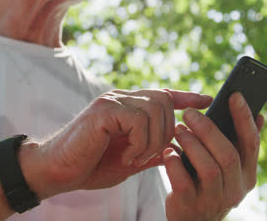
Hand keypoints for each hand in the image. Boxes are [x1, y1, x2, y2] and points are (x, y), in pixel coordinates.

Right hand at [19, 89, 212, 198]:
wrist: (58, 171)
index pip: (164, 95)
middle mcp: (122, 98)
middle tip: (149, 154)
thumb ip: (151, 151)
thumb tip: (175, 150)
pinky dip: (139, 142)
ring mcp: (113, 101)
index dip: (187, 96)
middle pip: (165, 101)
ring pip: (155, 109)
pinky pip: (138, 120)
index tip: (208, 100)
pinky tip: (126, 155)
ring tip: (135, 157)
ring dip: (152, 140)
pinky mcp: (105, 109)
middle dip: (167, 131)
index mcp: (129, 108)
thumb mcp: (129, 160)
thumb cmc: (91, 166)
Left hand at [163, 92, 263, 220]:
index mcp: (247, 174)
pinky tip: (168, 152)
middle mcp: (236, 188)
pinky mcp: (191, 206)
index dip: (244, 117)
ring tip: (178, 129)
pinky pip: (183, 182)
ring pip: (208, 168)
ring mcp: (214, 200)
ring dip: (191, 144)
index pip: (251, 142)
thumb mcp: (228, 167)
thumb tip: (259, 115)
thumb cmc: (208, 184)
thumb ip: (238, 143)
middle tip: (189, 113)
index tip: (235, 95)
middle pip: (228, 154)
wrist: (192, 220)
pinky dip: (175, 163)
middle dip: (208, 130)